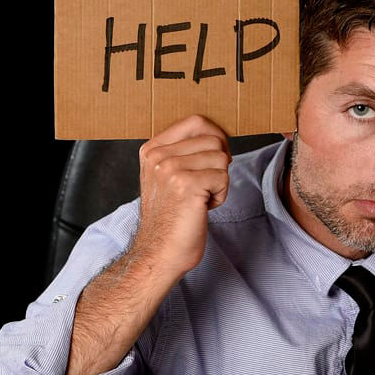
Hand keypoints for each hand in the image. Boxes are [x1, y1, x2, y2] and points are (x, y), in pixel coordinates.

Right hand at [131, 114, 231, 275]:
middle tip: (204, 187)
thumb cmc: (171, 218)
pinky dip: (220, 196)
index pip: (196, 122)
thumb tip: (218, 135)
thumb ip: (183, 152)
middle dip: (219, 164)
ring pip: (221, 157)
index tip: (214, 160)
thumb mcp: (166, 177)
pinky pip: (223, 177)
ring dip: (219, 182)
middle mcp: (158, 156)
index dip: (215, 138)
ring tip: (200, 199)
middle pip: (213, 139)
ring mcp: (170, 169)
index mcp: (152, 149)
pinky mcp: (186, 185)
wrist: (160, 252)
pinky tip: (202, 208)